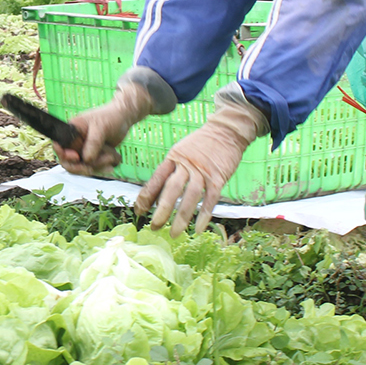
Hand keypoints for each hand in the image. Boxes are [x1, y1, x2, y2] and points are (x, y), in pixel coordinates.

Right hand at [56, 81, 154, 175]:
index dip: (64, 155)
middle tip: (93, 168)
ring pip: (82, 166)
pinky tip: (112, 162)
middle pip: (69, 162)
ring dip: (97, 166)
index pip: (59, 146)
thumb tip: (86, 159)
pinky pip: (92, 167)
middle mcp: (74, 141)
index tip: (77, 157)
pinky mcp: (92, 155)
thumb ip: (93, 143)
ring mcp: (83, 149)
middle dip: (82, 166)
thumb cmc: (111, 117)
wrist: (124, 118)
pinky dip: (102, 167)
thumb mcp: (101, 128)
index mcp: (71, 131)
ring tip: (111, 158)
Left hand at [135, 101, 264, 235]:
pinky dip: (204, 215)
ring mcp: (203, 171)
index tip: (139, 211)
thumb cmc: (201, 144)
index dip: (147, 195)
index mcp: (174, 158)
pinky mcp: (219, 177)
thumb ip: (171, 169)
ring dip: (181, 217)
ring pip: (190, 197)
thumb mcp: (181, 150)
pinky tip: (197, 229)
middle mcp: (186, 165)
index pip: (157, 178)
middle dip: (162, 210)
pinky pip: (211, 199)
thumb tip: (157, 192)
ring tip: (174, 233)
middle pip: (172, 189)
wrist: (226, 130)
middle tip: (154, 226)